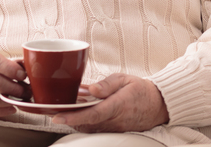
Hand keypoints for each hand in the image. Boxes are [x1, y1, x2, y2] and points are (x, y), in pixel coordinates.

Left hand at [51, 74, 168, 132]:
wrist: (158, 105)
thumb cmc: (141, 90)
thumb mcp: (125, 79)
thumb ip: (107, 84)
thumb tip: (91, 90)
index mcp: (118, 105)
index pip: (92, 113)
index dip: (73, 117)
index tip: (58, 116)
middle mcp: (115, 120)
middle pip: (86, 123)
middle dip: (68, 120)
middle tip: (52, 113)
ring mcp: (115, 128)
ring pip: (89, 128)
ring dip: (75, 122)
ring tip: (62, 113)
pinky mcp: (114, 131)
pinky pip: (95, 129)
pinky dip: (84, 123)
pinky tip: (77, 116)